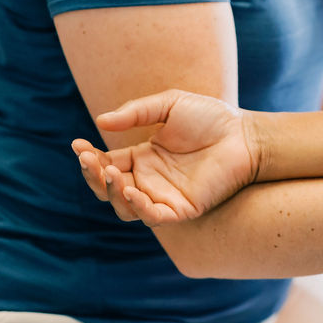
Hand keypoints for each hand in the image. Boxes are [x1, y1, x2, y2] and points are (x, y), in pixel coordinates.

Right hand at [72, 90, 259, 225]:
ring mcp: (164, 196)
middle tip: (91, 160)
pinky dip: (139, 207)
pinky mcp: (182, 209)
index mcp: (143, 157)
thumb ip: (136, 113)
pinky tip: (132, 190)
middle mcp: (149, 180)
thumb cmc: (211, 117)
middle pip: (109, 189)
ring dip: (112, 193)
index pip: (106, 164)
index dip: (89, 158)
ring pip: (126, 207)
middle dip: (94, 177)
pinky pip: (153, 216)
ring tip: (111, 173)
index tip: (77, 145)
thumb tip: (100, 121)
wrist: (244, 134)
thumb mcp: (169, 105)